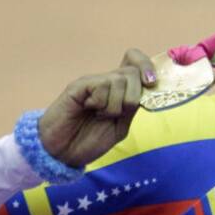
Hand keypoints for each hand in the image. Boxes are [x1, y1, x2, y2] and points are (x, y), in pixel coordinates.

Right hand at [39, 49, 156, 167]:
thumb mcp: (120, 126)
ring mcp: (92, 83)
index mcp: (120, 91)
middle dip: (132, 97)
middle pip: (132, 72)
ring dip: (114, 105)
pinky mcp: (79, 86)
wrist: (63, 152)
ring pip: (119, 80)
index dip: (147, 66)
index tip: (152, 83)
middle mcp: (106, 82)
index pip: (135, 62)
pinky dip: (101, 102)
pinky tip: (89, 109)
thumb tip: (148, 85)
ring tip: (99, 115)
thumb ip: (133, 106)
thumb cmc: (90, 140)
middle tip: (116, 114)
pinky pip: (101, 86)